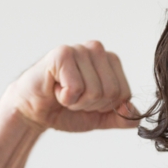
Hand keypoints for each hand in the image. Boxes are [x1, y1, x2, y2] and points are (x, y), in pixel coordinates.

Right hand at [7, 41, 139, 132]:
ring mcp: (79, 49)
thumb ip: (120, 117)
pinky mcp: (61, 54)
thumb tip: (135, 114)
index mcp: (110, 61)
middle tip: (72, 97)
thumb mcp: (98, 117)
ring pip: (95, 91)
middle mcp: (96, 50)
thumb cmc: (65, 109)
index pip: (124, 94)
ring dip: (76, 102)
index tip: (85, 101)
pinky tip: (54, 89)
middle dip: (90, 105)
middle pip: (112, 92)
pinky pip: (76, 87)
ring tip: (62, 93)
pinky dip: (65, 97)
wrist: (32, 111)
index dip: (104, 107)